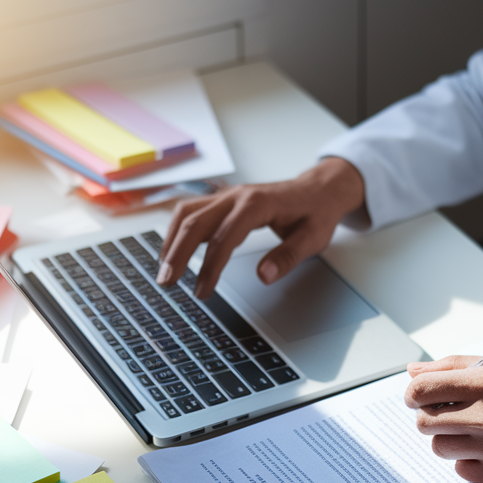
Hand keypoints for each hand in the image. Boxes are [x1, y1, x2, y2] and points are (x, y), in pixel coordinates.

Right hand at [157, 157, 366, 298]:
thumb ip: (288, 257)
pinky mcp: (222, 200)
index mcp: (257, 205)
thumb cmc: (315, 213)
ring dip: (171, 241)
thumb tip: (264, 276)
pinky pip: (191, 211)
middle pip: (195, 222)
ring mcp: (227, 196)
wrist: (318, 189)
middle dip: (177, 254)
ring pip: (186, 213)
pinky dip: (177, 230)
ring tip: (164, 270)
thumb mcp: (313, 238)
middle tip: (166, 283)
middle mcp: (236, 196)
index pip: (224, 238)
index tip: (202, 292)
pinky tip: (173, 251)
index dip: (210, 267)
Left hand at [404, 355, 482, 482]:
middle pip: (426, 423)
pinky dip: (470, 460)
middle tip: (451, 411)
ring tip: (478, 429)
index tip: (419, 395)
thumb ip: (460, 366)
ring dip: (450, 438)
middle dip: (431, 416)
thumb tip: (415, 371)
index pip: (423, 390)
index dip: (414, 393)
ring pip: (441, 448)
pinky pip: (464, 471)